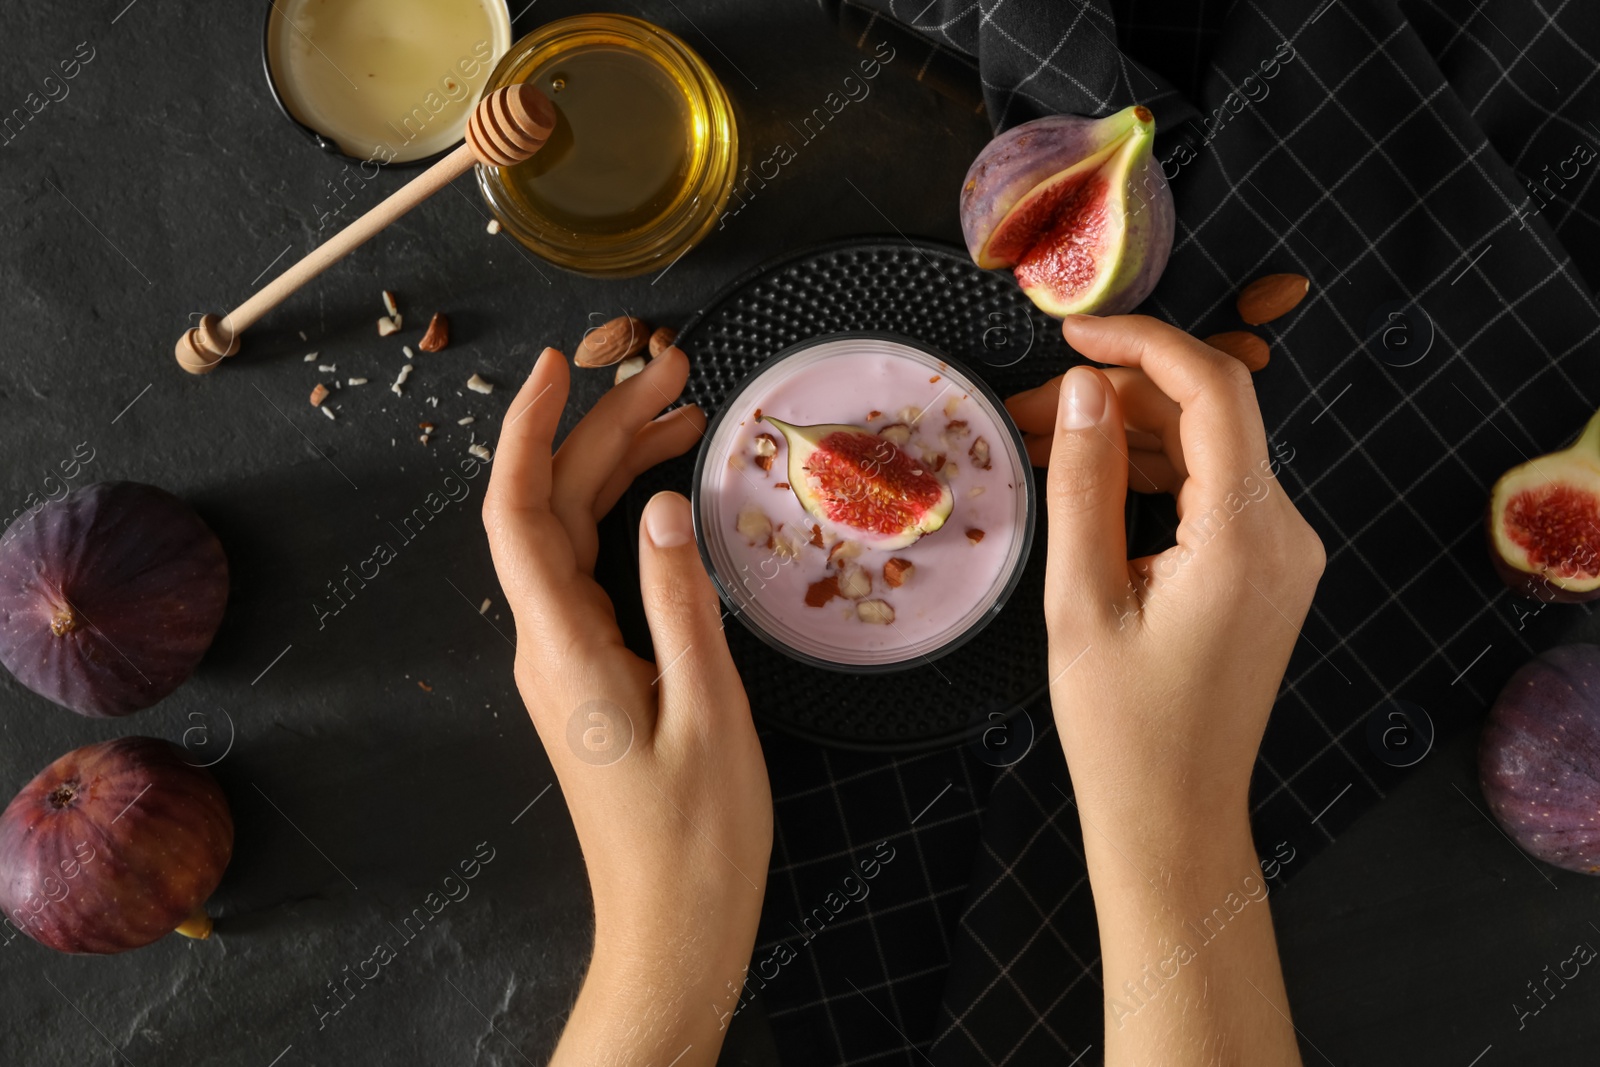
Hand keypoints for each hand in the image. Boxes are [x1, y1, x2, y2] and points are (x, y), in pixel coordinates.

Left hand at [483, 346, 771, 1065]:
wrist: (673, 925)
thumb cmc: (695, 837)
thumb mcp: (709, 712)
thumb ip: (681, 603)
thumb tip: (664, 506)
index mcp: (563, 648)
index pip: (519, 513)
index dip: (529, 431)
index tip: (558, 366)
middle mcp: (549, 644)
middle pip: (555, 508)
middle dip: (602, 427)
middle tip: (674, 369)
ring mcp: (567, 657)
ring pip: (576, 534)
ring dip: (620, 466)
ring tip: (684, 410)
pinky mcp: (592, 672)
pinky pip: (596, 571)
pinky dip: (630, 517)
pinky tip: (669, 491)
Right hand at [1008, 315, 1318, 1064]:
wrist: (1174, 816)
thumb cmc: (1121, 728)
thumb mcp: (1082, 599)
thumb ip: (1083, 483)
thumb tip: (1082, 389)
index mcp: (1245, 538)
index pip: (1216, 390)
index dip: (1145, 342)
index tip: (1072, 334)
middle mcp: (1284, 534)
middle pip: (1209, 416)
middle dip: (1116, 397)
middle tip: (1026, 409)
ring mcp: (1284, 554)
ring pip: (1207, 451)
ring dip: (1127, 435)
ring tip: (1040, 443)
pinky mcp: (1268, 572)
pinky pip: (1211, 494)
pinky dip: (1150, 476)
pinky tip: (1086, 480)